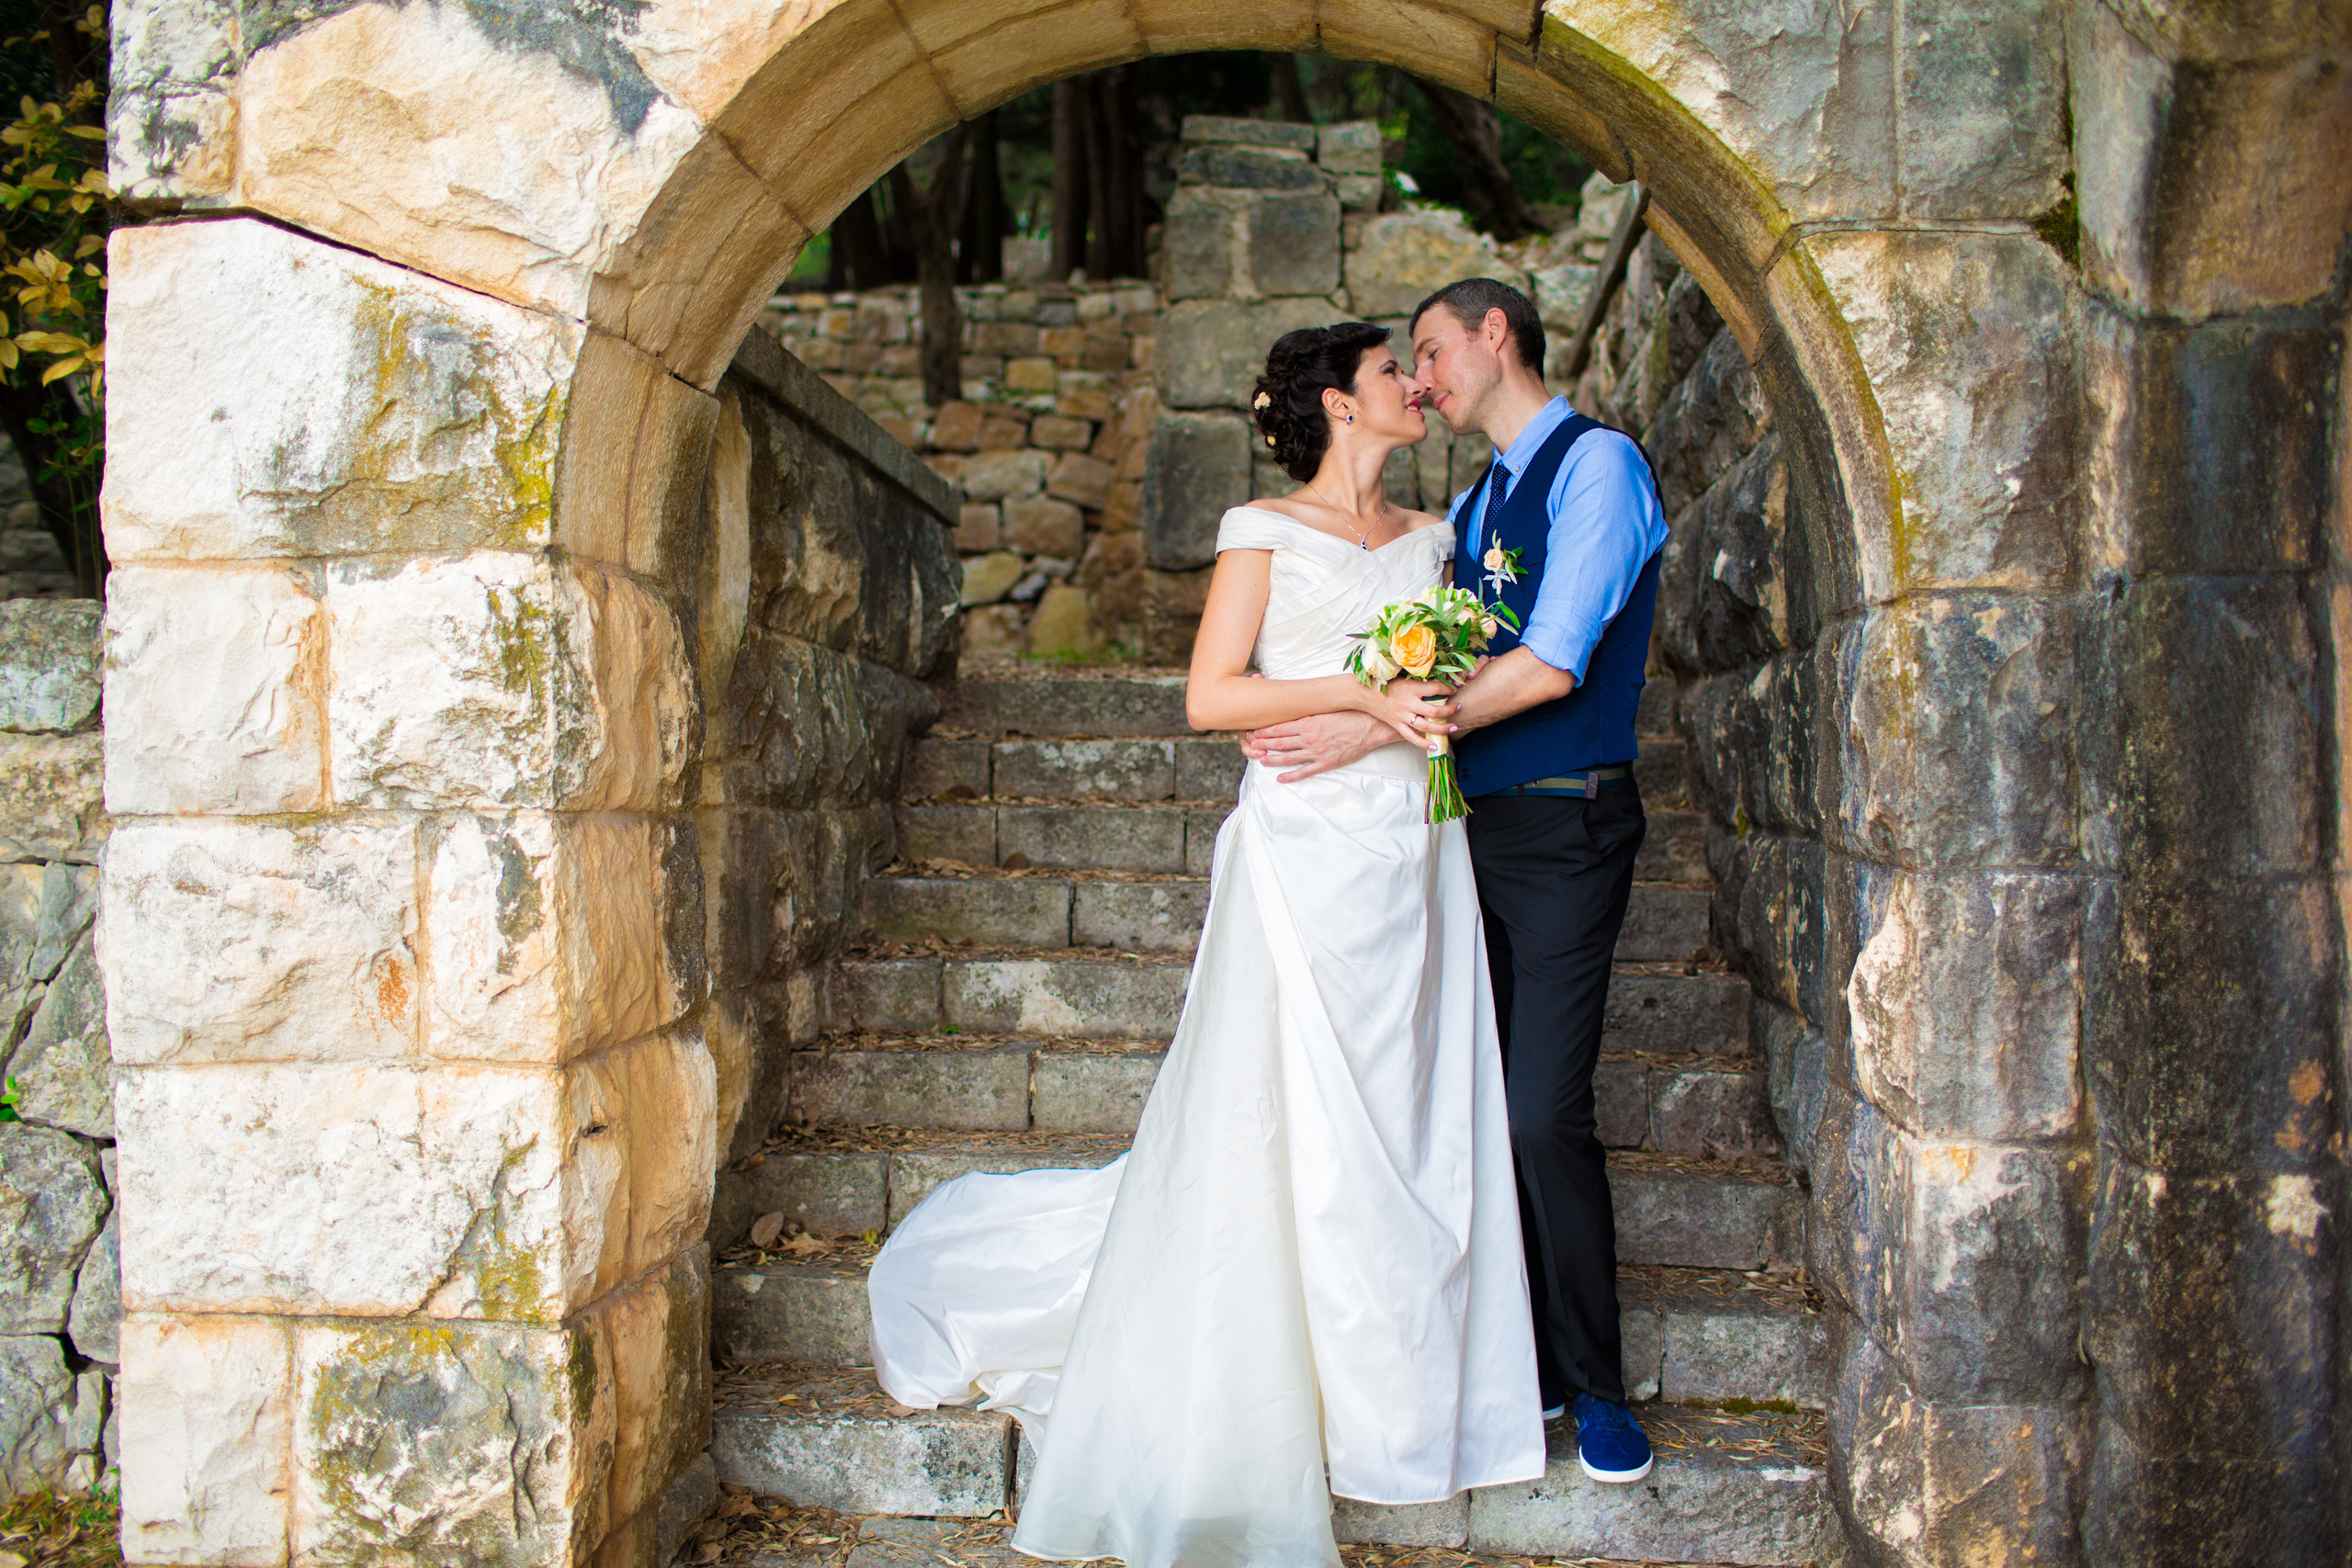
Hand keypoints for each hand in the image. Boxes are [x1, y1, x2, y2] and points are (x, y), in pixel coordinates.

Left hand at [1240, 710, 1392, 781]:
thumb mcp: (1325, 709)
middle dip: (1263, 744)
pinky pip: (1304, 772)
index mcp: (1308, 722)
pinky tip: (1280, 777)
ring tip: (1260, 759)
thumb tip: (1294, 709)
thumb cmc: (1349, 715)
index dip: (1264, 731)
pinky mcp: (1325, 763)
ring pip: (1288, 757)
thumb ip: (1308, 712)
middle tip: (1250, 745)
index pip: (1279, 727)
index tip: (1254, 731)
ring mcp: (1316, 752)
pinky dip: (1291, 776)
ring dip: (1272, 759)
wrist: (1368, 727)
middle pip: (1280, 742)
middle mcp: (1308, 738)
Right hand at [1370, 678, 1459, 752]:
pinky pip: (1412, 737)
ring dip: (1442, 728)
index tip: (1454, 689)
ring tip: (1454, 727)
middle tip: (1459, 707)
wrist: (1364, 693)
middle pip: (1435, 711)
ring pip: (1426, 726)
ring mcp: (1402, 716)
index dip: (1448, 689)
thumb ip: (1419, 679)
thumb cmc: (1384, 682)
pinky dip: (1424, 744)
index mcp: (1410, 688)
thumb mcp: (1403, 676)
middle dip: (1450, 710)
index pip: (1436, 689)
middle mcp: (1408, 703)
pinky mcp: (1396, 725)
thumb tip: (1439, 678)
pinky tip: (1435, 747)